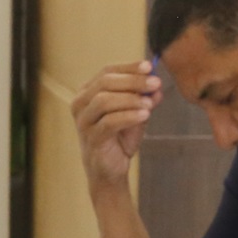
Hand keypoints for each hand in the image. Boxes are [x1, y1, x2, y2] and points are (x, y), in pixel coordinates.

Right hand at [71, 60, 161, 189]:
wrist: (111, 170)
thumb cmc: (120, 138)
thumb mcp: (136, 113)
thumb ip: (145, 98)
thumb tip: (157, 86)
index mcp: (88, 92)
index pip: (107, 72)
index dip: (128, 68)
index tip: (149, 67)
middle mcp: (80, 104)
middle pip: (105, 83)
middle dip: (133, 81)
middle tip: (155, 83)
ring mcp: (83, 122)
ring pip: (104, 100)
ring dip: (130, 99)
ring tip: (150, 103)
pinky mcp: (91, 138)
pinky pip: (109, 122)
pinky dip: (129, 116)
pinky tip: (145, 115)